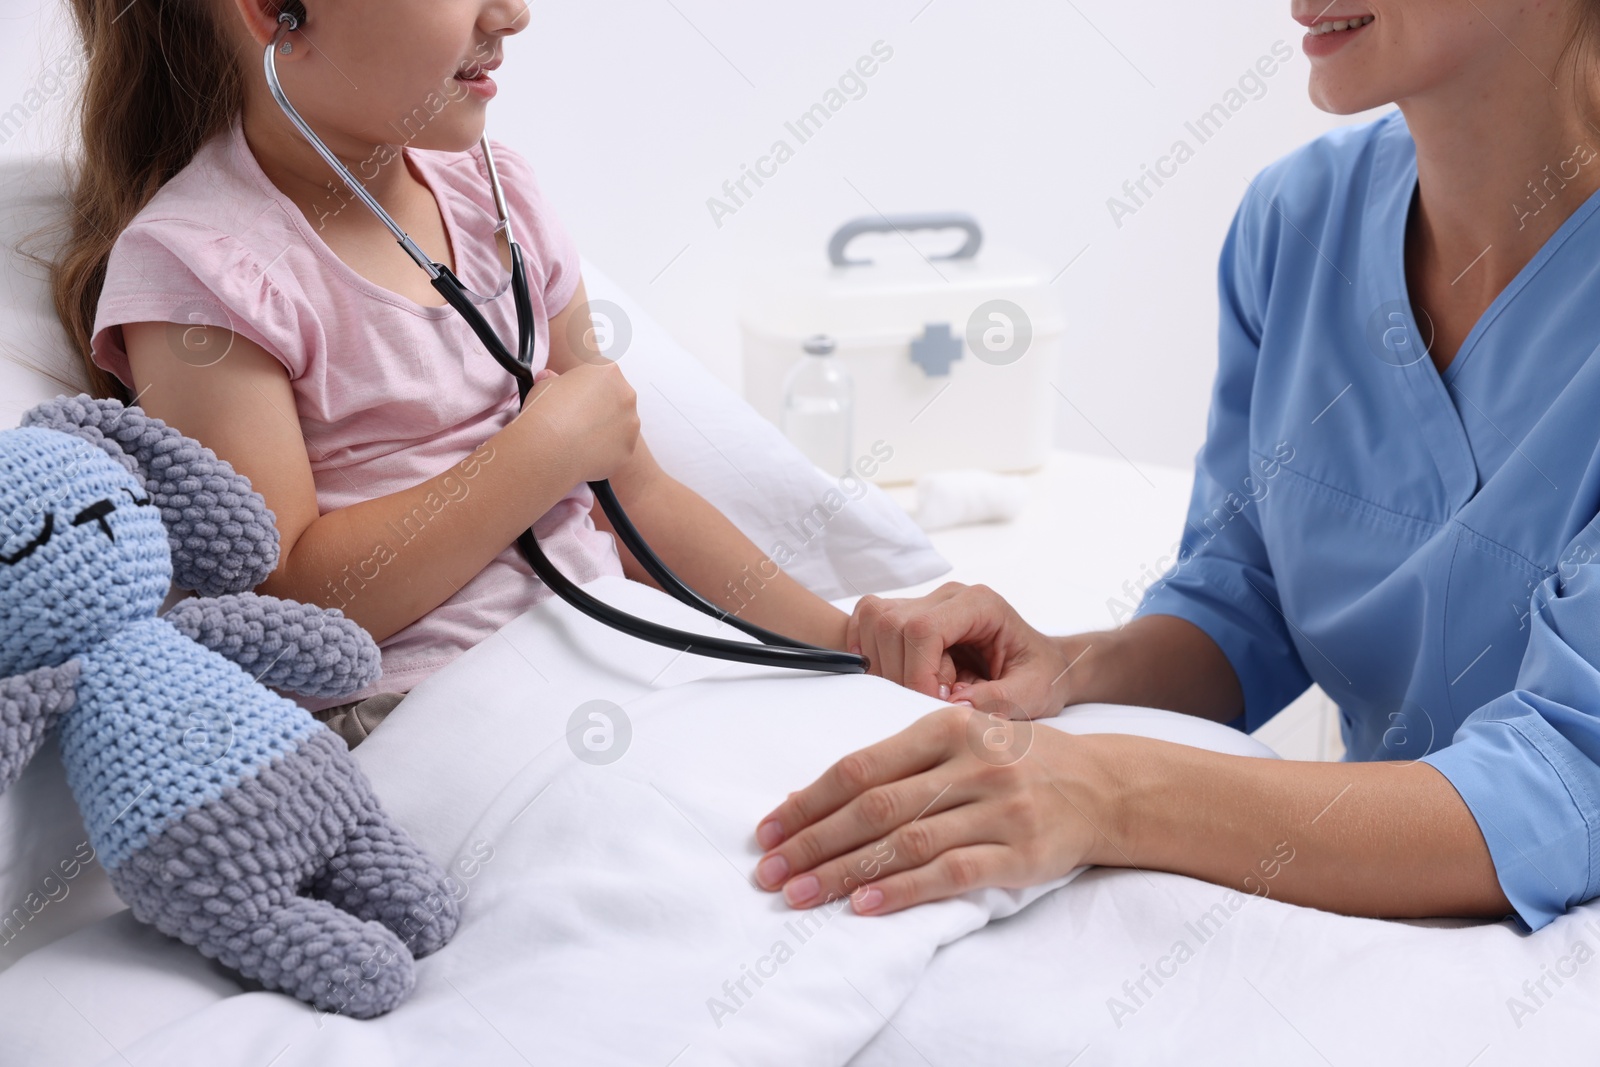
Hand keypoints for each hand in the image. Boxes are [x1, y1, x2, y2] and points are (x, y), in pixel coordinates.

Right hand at [517, 363, 639, 483]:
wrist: (547, 450)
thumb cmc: (543, 413)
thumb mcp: (543, 385)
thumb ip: (553, 379)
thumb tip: (549, 377)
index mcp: (608, 371)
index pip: (600, 372)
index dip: (584, 384)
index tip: (572, 396)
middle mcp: (626, 395)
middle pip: (616, 397)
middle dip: (600, 405)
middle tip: (576, 418)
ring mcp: (631, 424)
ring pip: (620, 424)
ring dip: (605, 428)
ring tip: (579, 438)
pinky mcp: (629, 449)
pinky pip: (618, 447)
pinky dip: (605, 450)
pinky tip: (585, 453)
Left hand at [752, 706, 1106, 915]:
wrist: (1107, 786)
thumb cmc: (1021, 760)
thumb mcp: (966, 737)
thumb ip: (902, 760)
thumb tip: (818, 798)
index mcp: (948, 726)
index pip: (861, 767)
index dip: (810, 800)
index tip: (769, 829)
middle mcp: (972, 762)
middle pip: (874, 807)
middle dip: (814, 842)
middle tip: (771, 871)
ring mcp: (998, 807)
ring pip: (906, 842)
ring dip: (845, 873)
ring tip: (802, 894)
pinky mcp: (1021, 850)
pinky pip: (951, 873)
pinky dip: (904, 890)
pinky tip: (866, 905)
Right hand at [848, 582, 1076, 719]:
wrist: (1041, 665)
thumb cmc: (1039, 676)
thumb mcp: (1031, 695)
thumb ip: (998, 700)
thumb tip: (953, 704)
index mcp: (980, 604)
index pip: (924, 628)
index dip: (918, 673)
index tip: (935, 703)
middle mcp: (947, 595)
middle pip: (891, 624)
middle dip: (901, 674)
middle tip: (933, 700)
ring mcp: (924, 601)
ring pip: (874, 622)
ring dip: (887, 667)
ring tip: (924, 688)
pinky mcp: (905, 614)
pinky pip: (867, 624)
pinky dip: (872, 655)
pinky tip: (901, 677)